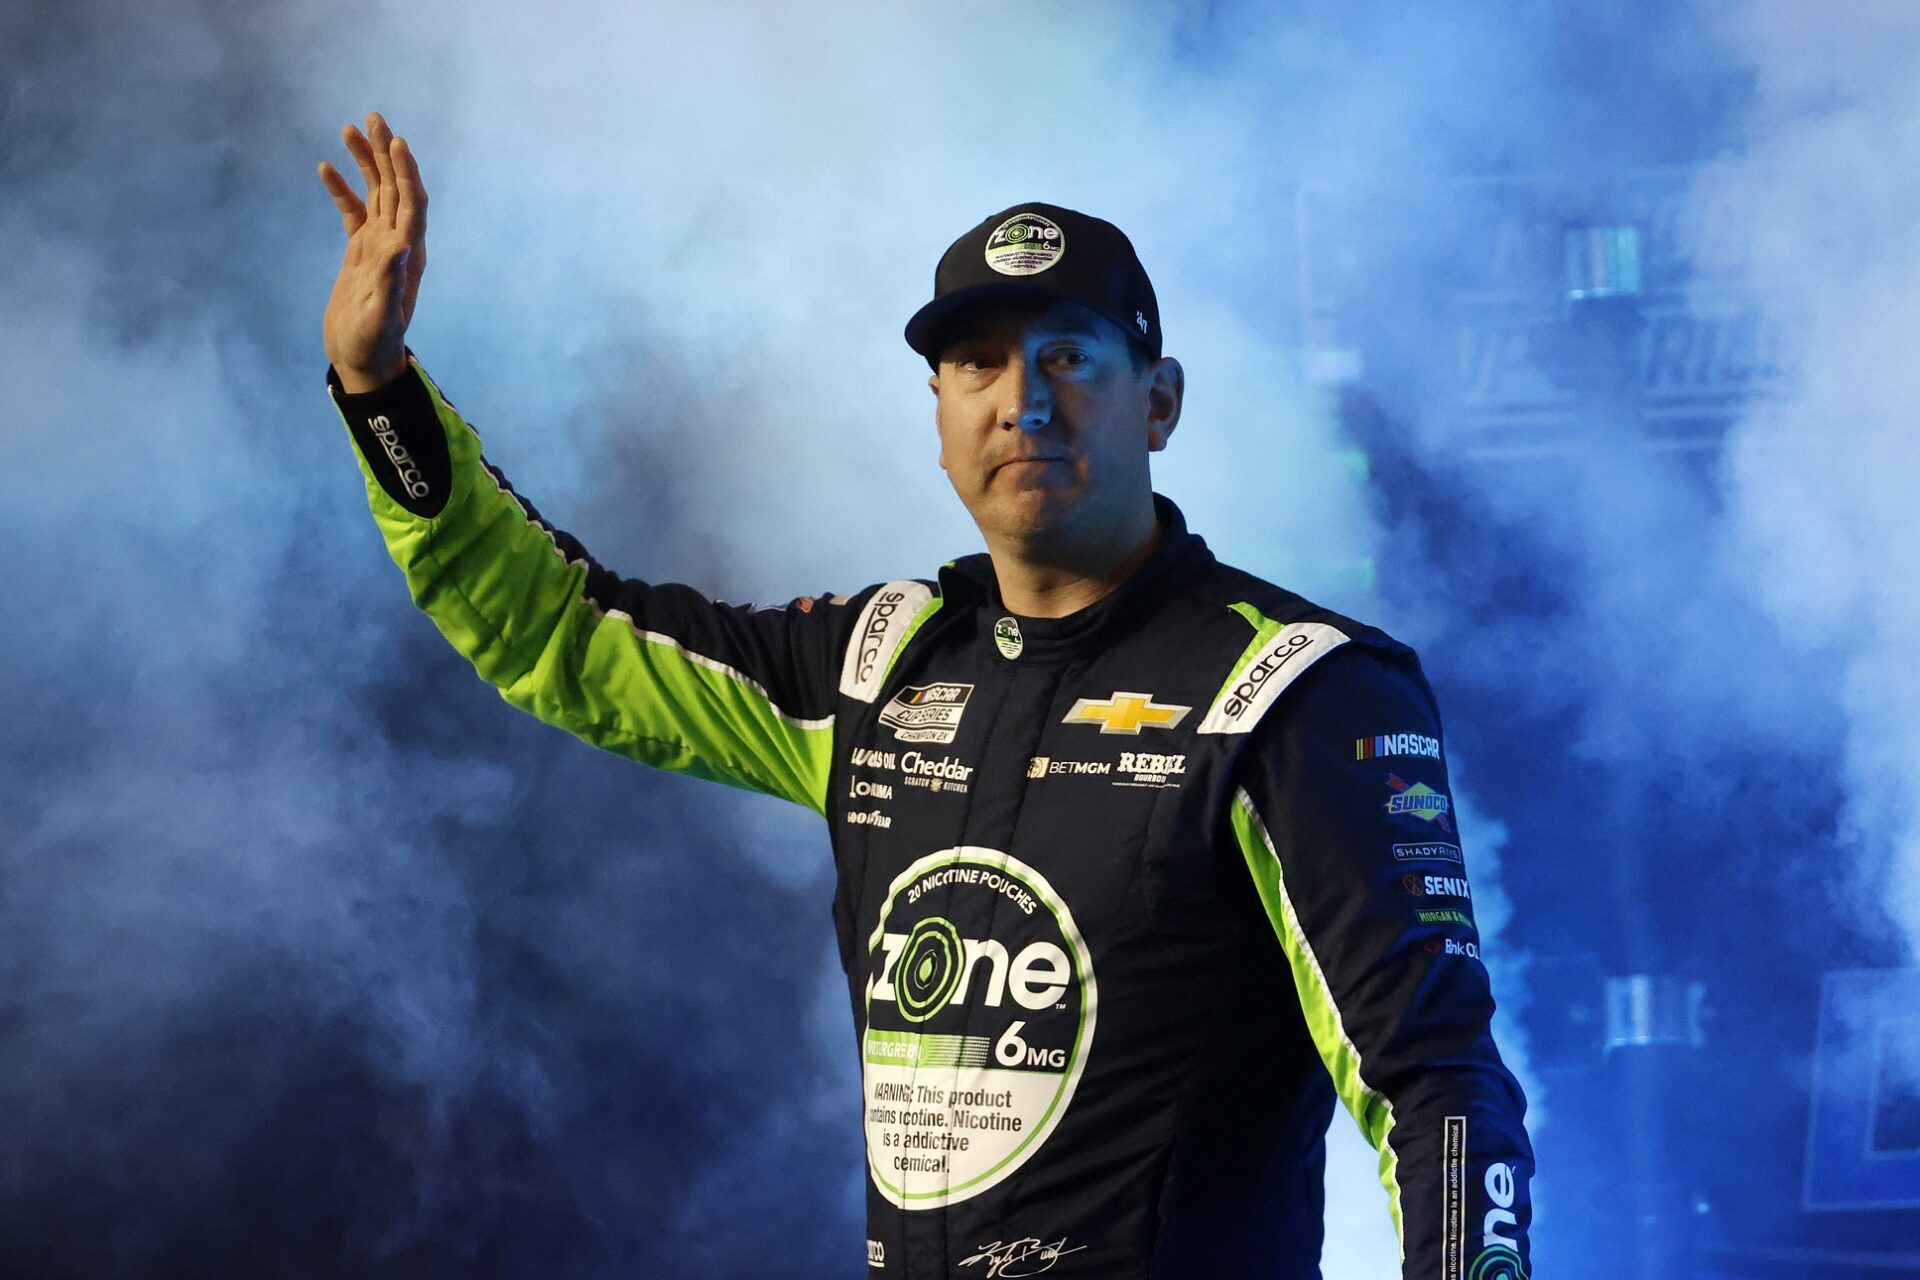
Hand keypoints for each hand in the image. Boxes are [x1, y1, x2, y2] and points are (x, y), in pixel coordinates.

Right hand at [319, 112, 426, 393]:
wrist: (362, 361)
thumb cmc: (372, 345)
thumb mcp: (380, 317)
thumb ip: (389, 283)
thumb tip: (399, 246)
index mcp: (408, 256)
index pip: (413, 204)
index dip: (406, 173)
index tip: (396, 141)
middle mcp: (398, 246)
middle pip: (396, 190)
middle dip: (386, 153)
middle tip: (373, 117)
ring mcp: (378, 247)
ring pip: (375, 195)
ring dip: (366, 163)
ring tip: (349, 129)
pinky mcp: (360, 254)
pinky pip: (352, 214)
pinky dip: (341, 191)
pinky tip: (325, 168)